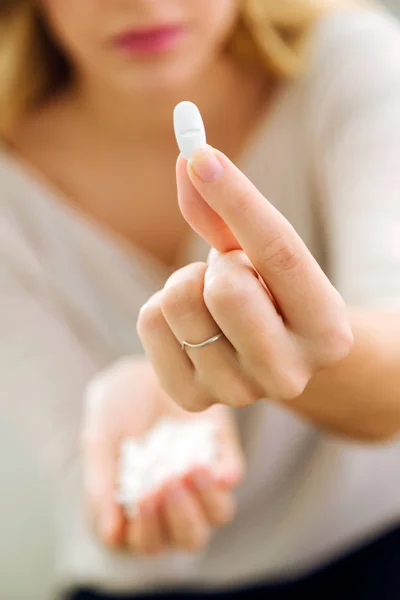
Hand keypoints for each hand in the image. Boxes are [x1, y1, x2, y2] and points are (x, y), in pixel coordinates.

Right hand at [82, 356, 244, 554]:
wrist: (138, 369)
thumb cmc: (112, 411)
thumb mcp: (98, 441)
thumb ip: (100, 485)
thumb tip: (110, 535)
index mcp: (140, 511)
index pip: (148, 543)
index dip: (147, 529)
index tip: (141, 497)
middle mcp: (176, 504)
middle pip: (190, 537)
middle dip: (179, 517)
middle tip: (166, 483)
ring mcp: (203, 481)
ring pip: (219, 513)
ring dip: (205, 500)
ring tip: (188, 469)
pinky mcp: (223, 451)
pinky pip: (232, 473)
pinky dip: (224, 473)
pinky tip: (206, 460)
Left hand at [137, 146, 352, 411]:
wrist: (276, 359)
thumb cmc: (274, 298)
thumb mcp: (264, 256)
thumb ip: (228, 211)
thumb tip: (188, 159)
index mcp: (325, 329)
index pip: (281, 253)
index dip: (238, 198)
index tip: (201, 153)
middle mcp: (288, 372)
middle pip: (226, 288)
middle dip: (217, 262)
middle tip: (229, 273)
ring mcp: (240, 392)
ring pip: (180, 303)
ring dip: (186, 283)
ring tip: (210, 301)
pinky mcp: (193, 399)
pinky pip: (149, 324)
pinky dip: (159, 308)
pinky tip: (188, 325)